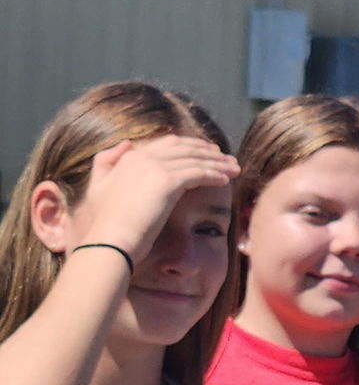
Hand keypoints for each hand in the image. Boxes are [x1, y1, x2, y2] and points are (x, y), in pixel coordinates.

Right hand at [70, 134, 238, 265]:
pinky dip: (214, 174)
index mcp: (130, 157)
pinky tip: (226, 180)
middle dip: (208, 151)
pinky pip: (198, 173)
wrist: (111, 241)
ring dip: (218, 162)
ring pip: (195, 159)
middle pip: (184, 147)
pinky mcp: (167, 181)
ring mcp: (155, 167)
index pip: (167, 144)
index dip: (189, 146)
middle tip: (226, 157)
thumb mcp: (98, 187)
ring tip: (234, 168)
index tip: (206, 152)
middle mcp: (143, 157)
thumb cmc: (106, 224)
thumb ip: (106, 162)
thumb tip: (126, 144)